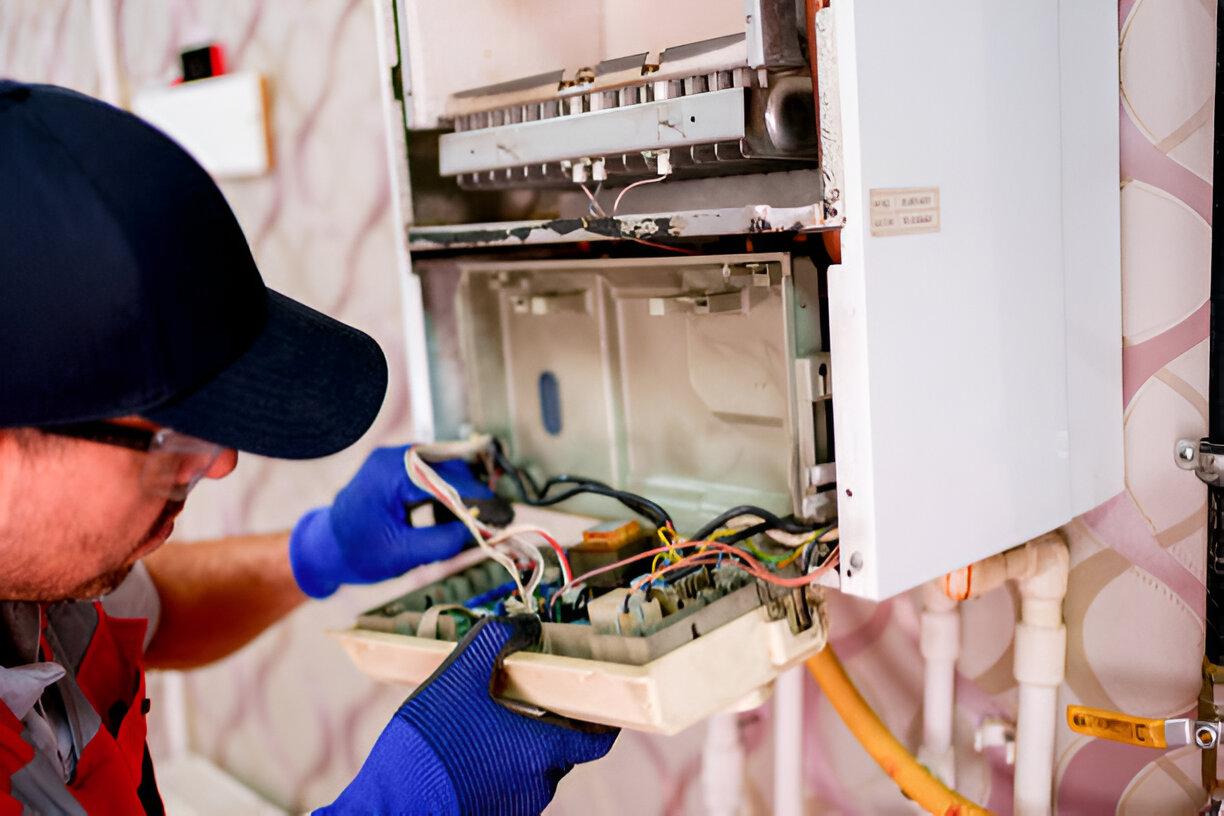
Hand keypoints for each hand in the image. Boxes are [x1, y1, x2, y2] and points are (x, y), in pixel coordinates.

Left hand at [290, 446, 492, 598]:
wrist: (326, 547)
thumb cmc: (357, 552)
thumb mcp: (401, 554)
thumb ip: (440, 541)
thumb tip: (476, 530)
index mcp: (390, 473)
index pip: (444, 479)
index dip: (477, 498)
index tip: (502, 513)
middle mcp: (393, 457)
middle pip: (448, 466)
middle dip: (472, 493)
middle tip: (495, 518)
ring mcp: (394, 460)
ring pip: (443, 468)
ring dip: (461, 492)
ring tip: (474, 521)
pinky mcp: (398, 469)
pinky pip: (432, 473)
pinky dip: (447, 491)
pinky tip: (453, 515)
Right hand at [320, 616, 617, 814]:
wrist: (388, 808)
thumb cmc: (427, 747)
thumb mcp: (458, 675)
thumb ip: (496, 639)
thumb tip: (526, 623)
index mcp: (543, 751)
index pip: (598, 738)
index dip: (602, 716)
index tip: (598, 698)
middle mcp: (538, 785)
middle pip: (562, 748)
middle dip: (549, 719)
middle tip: (530, 692)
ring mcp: (514, 806)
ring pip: (531, 766)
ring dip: (518, 741)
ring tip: (487, 716)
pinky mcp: (489, 814)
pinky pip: (505, 783)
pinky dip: (497, 762)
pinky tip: (466, 744)